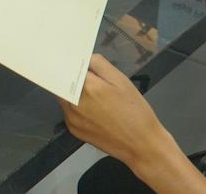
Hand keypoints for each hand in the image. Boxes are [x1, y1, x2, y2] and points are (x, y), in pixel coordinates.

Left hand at [59, 54, 175, 173]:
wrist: (141, 145)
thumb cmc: (135, 112)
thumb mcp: (121, 81)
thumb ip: (100, 65)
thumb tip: (85, 60)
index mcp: (87, 88)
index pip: (68, 67)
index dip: (72, 63)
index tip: (77, 61)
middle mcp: (74, 103)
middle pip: (63, 82)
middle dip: (73, 78)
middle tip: (91, 79)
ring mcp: (71, 118)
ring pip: (64, 97)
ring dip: (73, 92)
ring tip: (96, 96)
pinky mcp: (73, 130)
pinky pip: (69, 111)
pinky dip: (76, 107)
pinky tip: (94, 110)